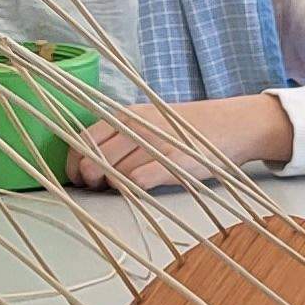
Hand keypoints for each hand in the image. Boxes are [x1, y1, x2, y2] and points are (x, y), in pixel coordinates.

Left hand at [68, 94, 295, 190]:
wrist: (231, 125)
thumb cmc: (185, 129)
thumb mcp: (148, 121)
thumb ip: (120, 136)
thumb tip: (87, 160)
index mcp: (127, 115)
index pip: (83, 138)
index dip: (73, 162)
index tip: (78, 178)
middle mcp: (136, 126)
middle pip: (93, 159)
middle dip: (90, 179)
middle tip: (100, 187)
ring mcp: (155, 144)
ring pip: (113, 172)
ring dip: (112, 186)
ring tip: (124, 186)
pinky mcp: (173, 163)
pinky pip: (137, 181)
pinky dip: (132, 189)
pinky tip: (140, 189)